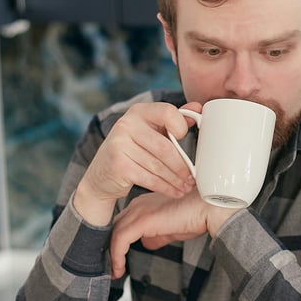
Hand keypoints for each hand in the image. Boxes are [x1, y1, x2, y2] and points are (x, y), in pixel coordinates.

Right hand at [73, 102, 199, 225]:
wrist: (101, 176)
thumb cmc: (133, 151)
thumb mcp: (152, 132)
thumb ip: (173, 121)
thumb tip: (199, 109)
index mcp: (139, 111)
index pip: (168, 112)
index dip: (181, 127)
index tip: (185, 141)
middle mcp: (126, 124)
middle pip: (165, 147)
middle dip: (182, 166)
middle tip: (193, 177)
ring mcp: (119, 144)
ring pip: (159, 165)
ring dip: (176, 180)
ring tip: (186, 187)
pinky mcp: (118, 165)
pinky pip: (150, 178)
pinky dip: (166, 187)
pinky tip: (175, 192)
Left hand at [108, 190, 234, 277]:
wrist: (210, 208)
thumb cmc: (199, 215)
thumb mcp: (173, 228)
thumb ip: (159, 235)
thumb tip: (148, 244)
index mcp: (146, 203)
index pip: (125, 222)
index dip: (119, 241)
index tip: (118, 257)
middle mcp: (139, 204)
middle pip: (116, 227)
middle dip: (112, 247)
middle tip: (112, 266)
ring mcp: (139, 211)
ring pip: (115, 234)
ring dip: (113, 255)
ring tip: (115, 271)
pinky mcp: (142, 221)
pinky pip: (120, 241)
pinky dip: (117, 257)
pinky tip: (119, 269)